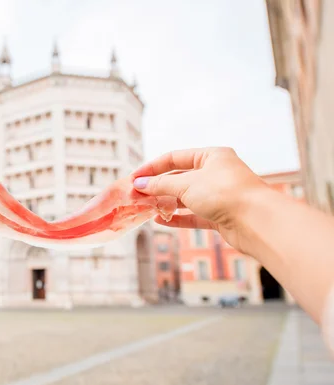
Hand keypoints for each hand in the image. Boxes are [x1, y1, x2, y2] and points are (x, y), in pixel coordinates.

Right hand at [131, 147, 268, 250]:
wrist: (257, 221)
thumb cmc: (225, 193)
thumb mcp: (187, 184)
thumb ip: (161, 184)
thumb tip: (140, 184)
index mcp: (212, 156)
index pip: (174, 158)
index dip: (152, 167)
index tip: (134, 178)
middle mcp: (216, 173)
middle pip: (179, 178)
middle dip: (157, 187)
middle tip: (136, 195)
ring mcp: (218, 195)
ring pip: (185, 197)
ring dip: (165, 202)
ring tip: (145, 207)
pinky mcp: (220, 215)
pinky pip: (194, 215)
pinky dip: (177, 217)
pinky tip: (160, 221)